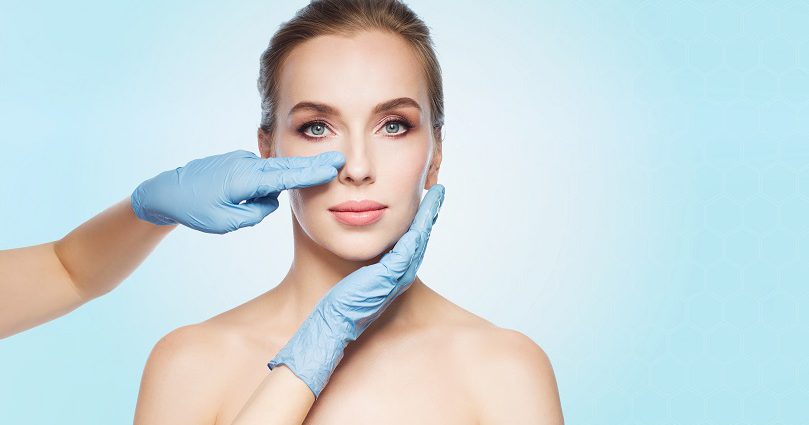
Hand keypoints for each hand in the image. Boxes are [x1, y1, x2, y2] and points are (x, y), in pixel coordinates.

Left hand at [130, 149, 344, 233]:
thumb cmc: (193, 209)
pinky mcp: (236, 164)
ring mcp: (241, 162)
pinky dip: (262, 184)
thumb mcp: (226, 223)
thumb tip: (269, 203)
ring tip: (244, 202)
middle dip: (313, 165)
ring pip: (268, 175)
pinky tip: (240, 197)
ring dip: (274, 185)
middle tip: (338, 160)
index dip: (313, 172)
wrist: (165, 191)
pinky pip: (257, 175)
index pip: (287, 176)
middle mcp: (247, 165)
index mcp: (246, 178)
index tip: (334, 166)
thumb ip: (255, 214)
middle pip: (287, 166)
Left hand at [267, 183, 445, 398]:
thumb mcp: (361, 271)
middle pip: (422, 236)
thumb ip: (371, 258)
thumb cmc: (343, 299)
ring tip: (436, 196)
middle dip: (431, 212)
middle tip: (439, 191)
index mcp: (397, 271)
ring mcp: (399, 274)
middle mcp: (403, 272)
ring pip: (420, 238)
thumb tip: (366, 235)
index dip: (421, 218)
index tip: (425, 199)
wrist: (336, 321)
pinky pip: (408, 247)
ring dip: (429, 216)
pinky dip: (417, 229)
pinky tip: (420, 213)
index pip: (413, 239)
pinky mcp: (390, 274)